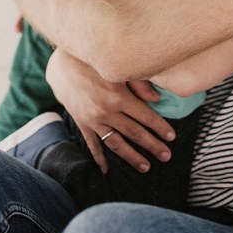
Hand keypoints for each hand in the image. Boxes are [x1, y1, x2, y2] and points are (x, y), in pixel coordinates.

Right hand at [46, 49, 174, 173]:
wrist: (60, 65)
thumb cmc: (93, 62)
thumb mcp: (117, 68)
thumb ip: (139, 83)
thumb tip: (157, 100)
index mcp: (118, 96)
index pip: (145, 116)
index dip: (160, 127)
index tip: (171, 137)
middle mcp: (106, 111)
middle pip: (134, 133)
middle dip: (152, 145)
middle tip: (166, 156)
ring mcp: (92, 120)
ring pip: (116, 143)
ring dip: (131, 157)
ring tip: (145, 167)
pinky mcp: (81, 123)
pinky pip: (92, 144)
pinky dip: (99, 158)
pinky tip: (106, 170)